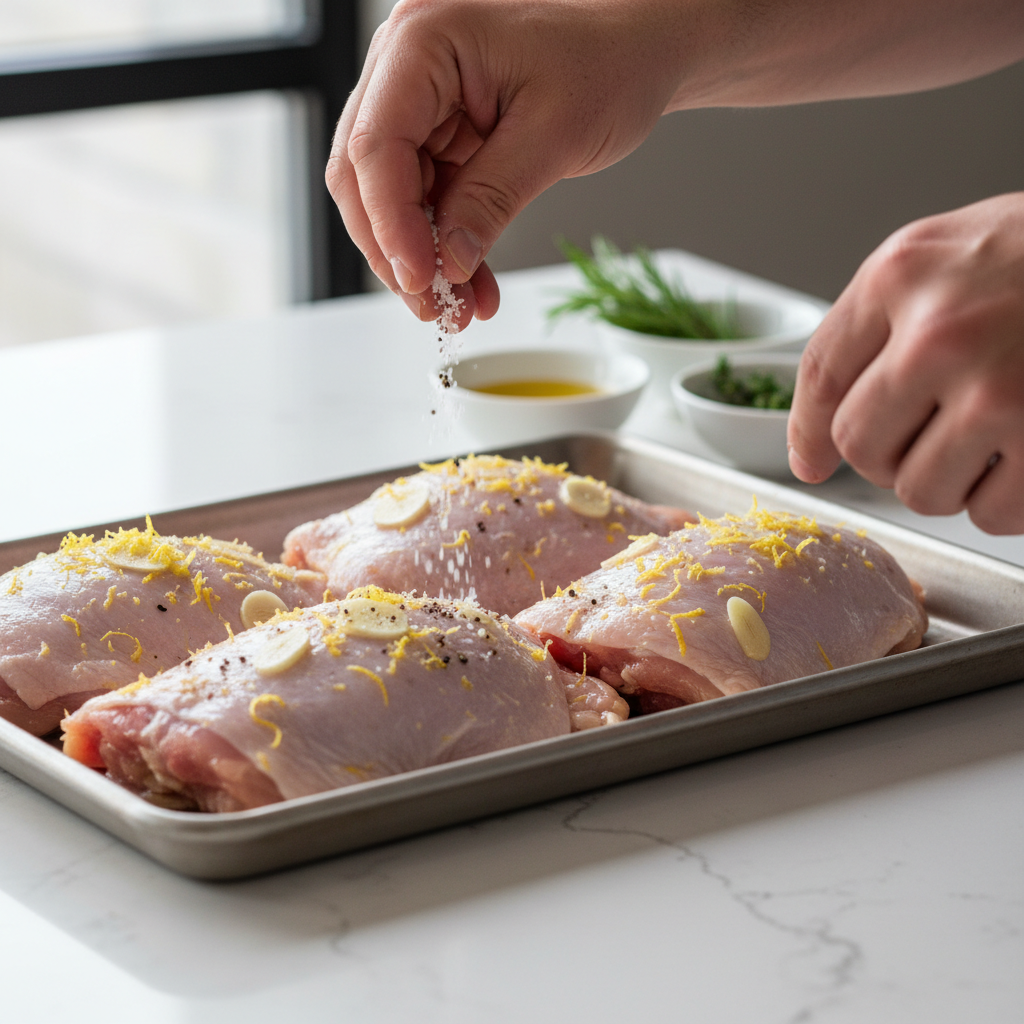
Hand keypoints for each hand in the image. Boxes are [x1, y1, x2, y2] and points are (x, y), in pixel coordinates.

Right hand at [328, 0, 685, 328]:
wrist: (637, 49)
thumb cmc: (608, 61)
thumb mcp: (554, 135)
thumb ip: (491, 198)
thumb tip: (447, 261)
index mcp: (423, 43)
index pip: (376, 144)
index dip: (389, 222)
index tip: (419, 278)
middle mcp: (405, 66)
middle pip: (365, 174)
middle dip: (395, 249)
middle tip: (432, 305)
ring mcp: (419, 102)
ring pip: (391, 197)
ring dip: (422, 257)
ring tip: (458, 306)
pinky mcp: (439, 134)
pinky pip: (427, 200)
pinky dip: (446, 245)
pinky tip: (470, 283)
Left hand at [788, 192, 1023, 533]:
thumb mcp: (943, 252)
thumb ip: (874, 326)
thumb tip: (816, 442)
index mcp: (903, 276)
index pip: (821, 376)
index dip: (808, 431)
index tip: (811, 461)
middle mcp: (940, 334)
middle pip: (860, 445)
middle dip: (886, 454)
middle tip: (926, 434)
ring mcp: (999, 391)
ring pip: (919, 491)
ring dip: (946, 480)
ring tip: (984, 439)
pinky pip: (990, 514)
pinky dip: (1002, 501)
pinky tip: (1022, 455)